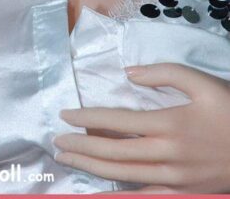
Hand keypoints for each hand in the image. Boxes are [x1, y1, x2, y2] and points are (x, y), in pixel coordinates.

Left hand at [53, 63, 229, 192]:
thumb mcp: (202, 82)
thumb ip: (165, 73)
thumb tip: (129, 74)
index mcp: (169, 124)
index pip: (117, 121)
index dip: (88, 118)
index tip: (65, 114)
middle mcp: (167, 154)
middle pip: (114, 152)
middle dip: (81, 146)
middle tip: (56, 141)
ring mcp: (175, 178)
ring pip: (124, 174)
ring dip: (92, 167)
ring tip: (68, 160)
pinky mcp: (183, 193)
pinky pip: (146, 194)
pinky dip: (121, 191)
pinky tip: (103, 188)